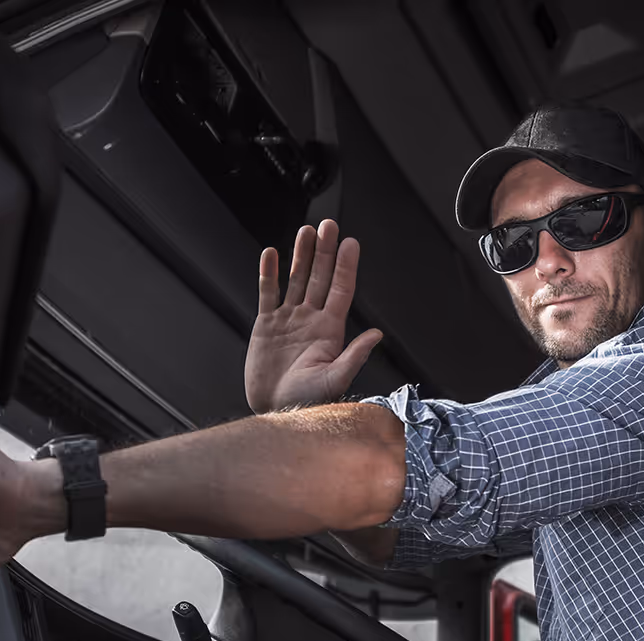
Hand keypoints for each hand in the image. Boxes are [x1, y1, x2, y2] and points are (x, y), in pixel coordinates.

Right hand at [245, 219, 382, 413]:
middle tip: (328, 225)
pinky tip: (272, 255)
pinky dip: (269, 274)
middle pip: (319, 277)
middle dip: (324, 251)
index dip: (345, 266)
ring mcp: (289, 320)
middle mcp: (310, 320)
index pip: (340, 289)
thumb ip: (355, 356)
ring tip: (305, 232)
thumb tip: (376, 335)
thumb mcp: (335, 379)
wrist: (275, 411)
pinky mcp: (267, 325)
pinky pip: (268, 293)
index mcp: (330, 330)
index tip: (350, 243)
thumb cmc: (307, 401)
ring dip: (300, 256)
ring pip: (295, 280)